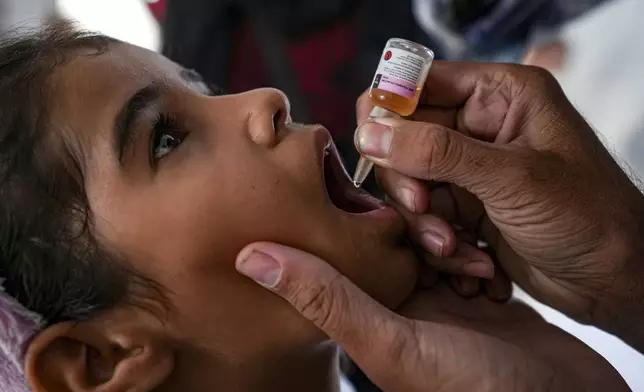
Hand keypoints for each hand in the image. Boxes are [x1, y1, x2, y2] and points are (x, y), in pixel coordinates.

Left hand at [235, 242, 628, 391]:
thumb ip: (326, 298)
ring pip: (434, 245)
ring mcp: (445, 306)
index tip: (354, 182)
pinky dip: (477, 249)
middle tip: (426, 209)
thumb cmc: (476, 390)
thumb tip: (249, 257)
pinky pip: (469, 257)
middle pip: (394, 245)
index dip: (349, 223)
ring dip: (450, 237)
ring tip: (464, 244)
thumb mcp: (392, 342)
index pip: (345, 258)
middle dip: (413, 226)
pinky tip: (487, 253)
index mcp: (370, 319)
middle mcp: (402, 311)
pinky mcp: (482, 301)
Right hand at [355, 61, 643, 348]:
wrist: (615, 281)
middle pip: (402, 140)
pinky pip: (424, 219)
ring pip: (408, 186)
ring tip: (458, 250)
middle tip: (423, 210)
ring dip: (425, 224)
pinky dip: (440, 246)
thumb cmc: (589, 216)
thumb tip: (369, 133)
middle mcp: (478, 127)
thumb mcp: (512, 177)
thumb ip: (436, 152)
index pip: (416, 84)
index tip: (376, 151)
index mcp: (498, 95)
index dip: (389, 113)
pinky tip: (476, 264)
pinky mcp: (464, 209)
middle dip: (408, 183)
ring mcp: (469, 171)